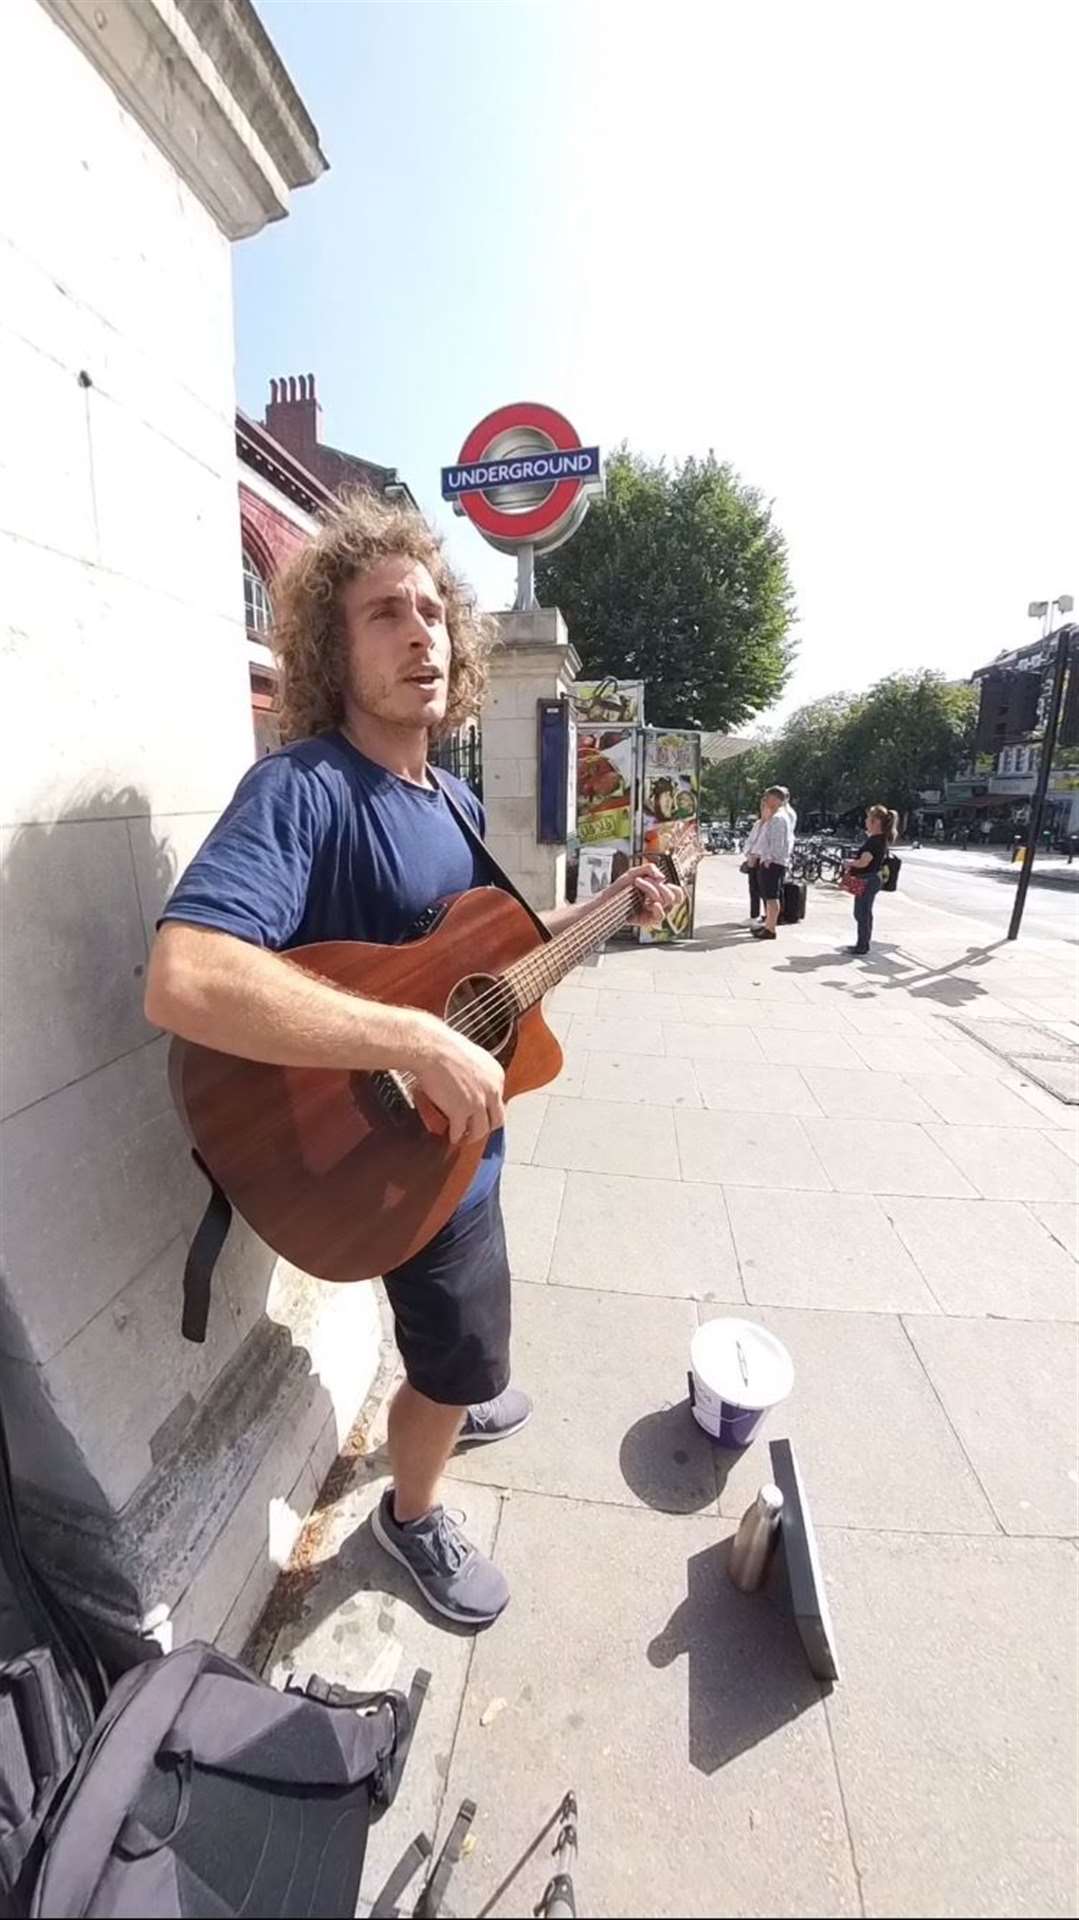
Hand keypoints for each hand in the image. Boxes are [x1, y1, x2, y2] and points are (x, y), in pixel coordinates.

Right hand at [406, 1018, 504, 1144]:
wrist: (431, 1048)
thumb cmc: (444, 1047)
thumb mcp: (471, 1058)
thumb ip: (476, 1073)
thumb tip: (470, 1082)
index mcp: (496, 1075)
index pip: (499, 1100)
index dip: (488, 1109)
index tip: (481, 1113)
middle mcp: (492, 1090)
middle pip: (496, 1119)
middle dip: (486, 1126)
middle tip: (477, 1129)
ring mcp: (477, 1102)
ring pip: (481, 1130)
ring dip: (472, 1136)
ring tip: (465, 1137)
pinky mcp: (460, 1111)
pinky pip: (459, 1131)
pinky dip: (455, 1136)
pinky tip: (451, 1137)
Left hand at [605, 861, 683, 930]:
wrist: (606, 898)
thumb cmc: (619, 887)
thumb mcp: (634, 872)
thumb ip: (649, 868)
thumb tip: (662, 877)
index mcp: (659, 893)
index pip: (678, 893)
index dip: (674, 887)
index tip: (660, 880)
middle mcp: (658, 903)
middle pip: (674, 897)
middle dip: (659, 885)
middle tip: (643, 880)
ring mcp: (653, 912)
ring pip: (666, 903)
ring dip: (653, 890)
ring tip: (637, 884)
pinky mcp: (647, 920)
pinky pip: (660, 917)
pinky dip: (658, 908)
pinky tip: (652, 903)